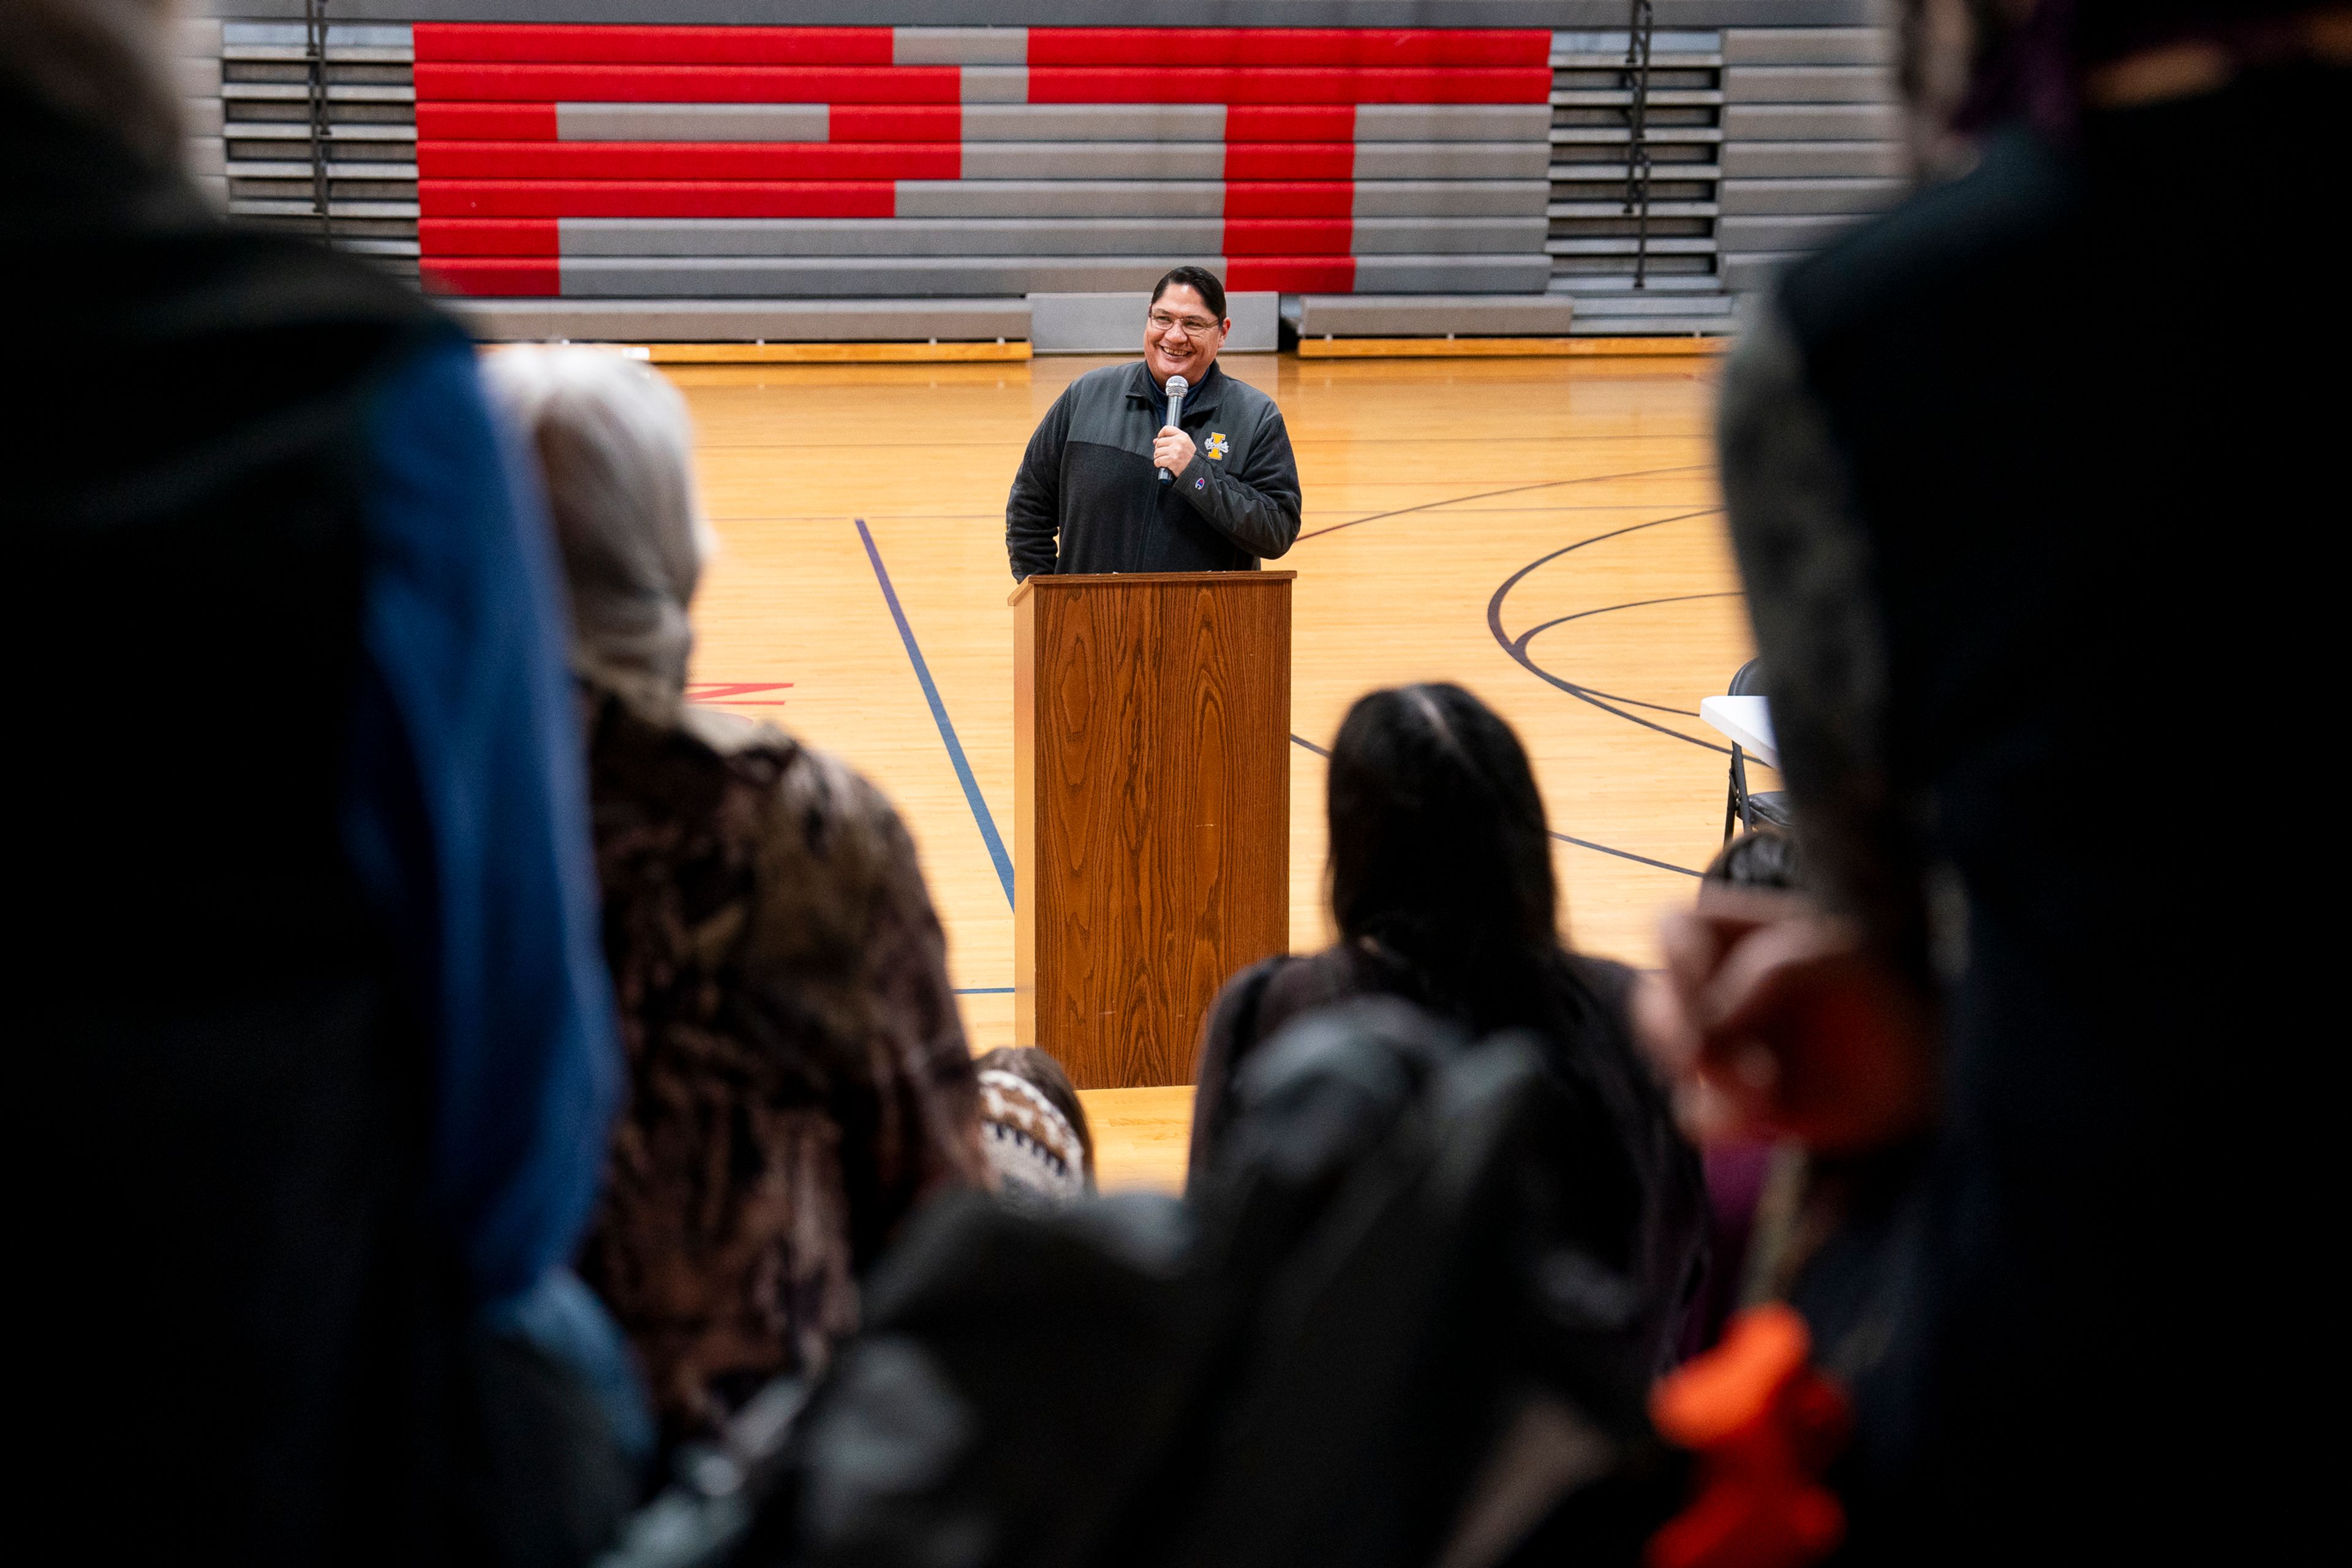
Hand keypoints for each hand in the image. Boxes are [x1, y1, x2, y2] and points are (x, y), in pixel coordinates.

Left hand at [1154, 424, 1196, 475]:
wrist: (1196, 469)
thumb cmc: (1190, 458)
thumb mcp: (1185, 444)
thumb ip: (1171, 439)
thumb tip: (1155, 440)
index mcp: (1182, 436)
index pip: (1166, 429)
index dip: (1161, 434)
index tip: (1160, 439)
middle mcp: (1179, 442)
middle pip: (1159, 442)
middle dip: (1159, 449)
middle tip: (1164, 454)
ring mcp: (1175, 451)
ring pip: (1157, 452)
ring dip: (1158, 457)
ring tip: (1165, 460)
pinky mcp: (1171, 460)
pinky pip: (1157, 461)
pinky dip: (1158, 464)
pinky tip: (1164, 465)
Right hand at [1635, 889, 1936, 1152]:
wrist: (1939, 1074)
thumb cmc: (1899, 997)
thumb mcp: (1850, 958)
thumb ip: (1778, 967)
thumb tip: (1713, 1018)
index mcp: (1745, 936)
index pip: (1672, 927)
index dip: (1677, 955)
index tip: (1705, 983)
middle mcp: (1726, 991)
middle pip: (1651, 999)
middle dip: (1672, 1029)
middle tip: (1705, 1051)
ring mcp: (1731, 1050)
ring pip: (1669, 1063)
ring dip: (1709, 1076)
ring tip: (1765, 1084)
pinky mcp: (1742, 1107)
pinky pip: (1697, 1116)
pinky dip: (1725, 1118)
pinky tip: (1770, 1111)